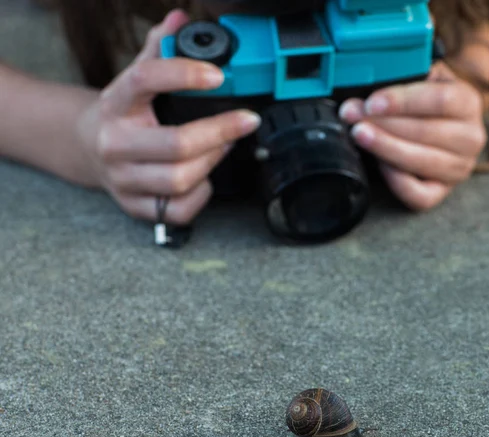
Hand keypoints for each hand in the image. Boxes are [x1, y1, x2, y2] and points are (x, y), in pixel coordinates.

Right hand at [76, 10, 261, 224]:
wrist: (88, 150)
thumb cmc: (122, 115)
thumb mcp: (132, 81)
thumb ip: (158, 50)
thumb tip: (181, 19)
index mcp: (114, 104)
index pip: (145, 80)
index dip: (184, 75)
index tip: (219, 75)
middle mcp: (114, 145)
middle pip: (176, 144)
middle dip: (221, 131)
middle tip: (246, 120)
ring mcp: (123, 181)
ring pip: (181, 179)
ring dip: (212, 161)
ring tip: (223, 146)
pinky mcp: (135, 207)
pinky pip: (179, 209)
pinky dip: (201, 194)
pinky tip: (203, 177)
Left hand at [339, 62, 486, 210]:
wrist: (441, 128)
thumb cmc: (425, 102)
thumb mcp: (422, 79)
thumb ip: (404, 76)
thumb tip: (370, 80)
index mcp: (469, 102)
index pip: (440, 100)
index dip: (403, 101)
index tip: (371, 102)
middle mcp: (471, 138)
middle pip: (426, 132)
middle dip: (383, 124)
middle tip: (352, 117)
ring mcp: (459, 169)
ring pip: (421, 162)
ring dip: (385, 148)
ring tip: (359, 136)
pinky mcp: (443, 192)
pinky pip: (420, 195)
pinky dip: (397, 181)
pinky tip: (380, 164)